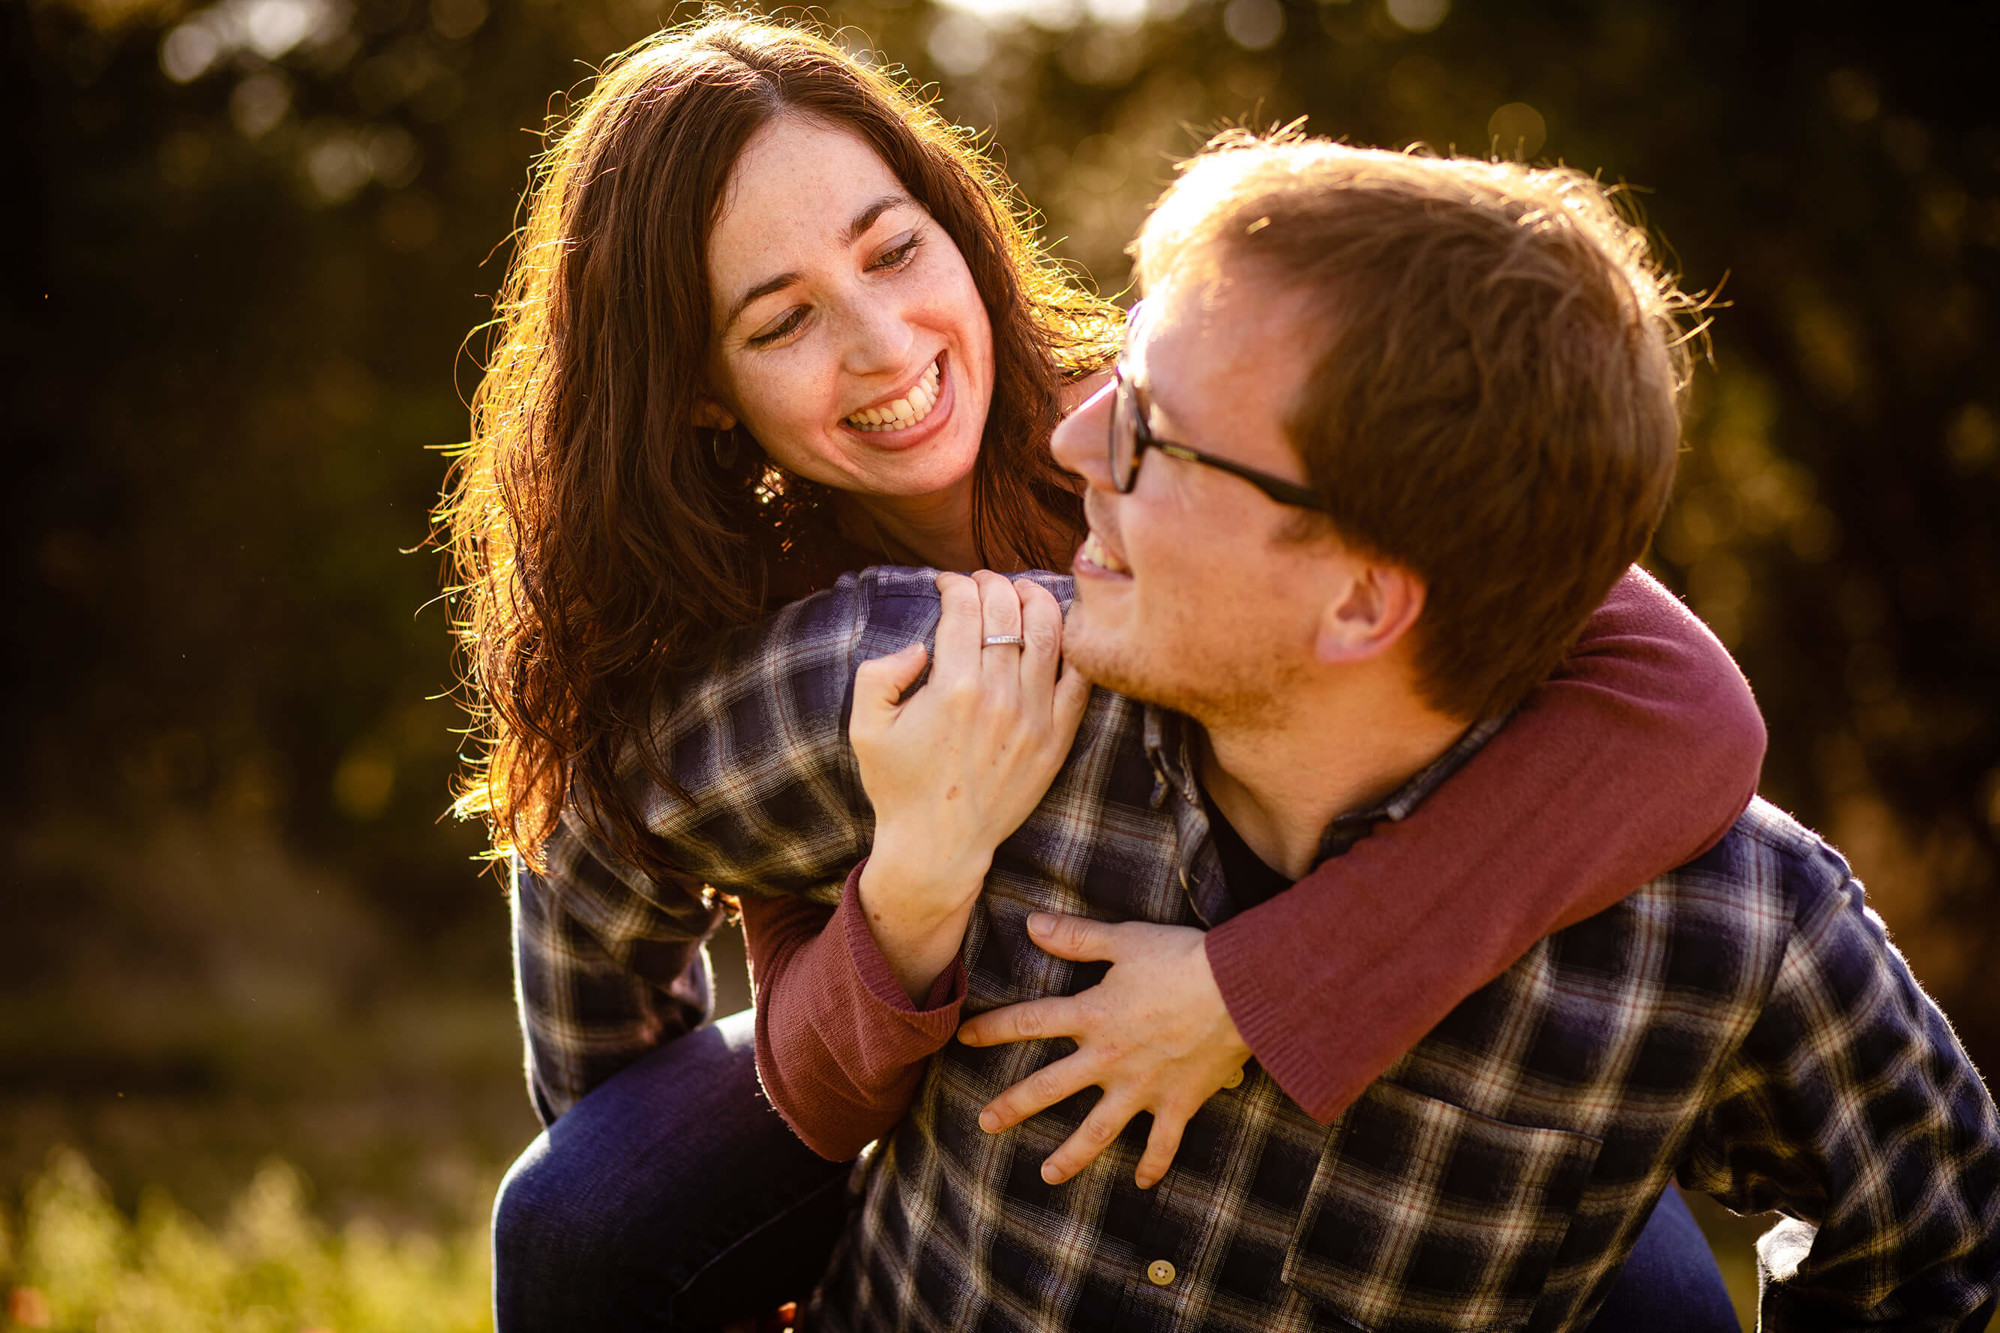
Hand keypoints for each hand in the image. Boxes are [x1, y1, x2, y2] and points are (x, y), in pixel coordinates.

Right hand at [849, 572, 1092, 998]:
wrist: (938, 846)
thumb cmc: (898, 784)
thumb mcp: (865, 727)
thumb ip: (878, 673)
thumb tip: (921, 645)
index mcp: (952, 687)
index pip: (966, 606)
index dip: (956, 583)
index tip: (947, 584)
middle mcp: (999, 696)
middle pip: (1009, 609)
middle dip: (992, 583)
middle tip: (981, 584)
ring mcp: (1035, 717)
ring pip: (1050, 631)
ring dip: (1036, 599)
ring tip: (1021, 593)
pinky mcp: (1057, 738)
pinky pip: (1079, 677)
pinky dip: (1072, 644)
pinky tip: (1056, 631)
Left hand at [957, 912, 1252, 1189]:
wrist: (1240, 991)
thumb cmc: (1183, 959)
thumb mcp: (1124, 940)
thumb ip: (1076, 937)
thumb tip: (1031, 925)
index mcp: (1092, 1016)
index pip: (1030, 1022)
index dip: (994, 1028)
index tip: (964, 1037)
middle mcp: (1108, 1059)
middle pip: (1049, 1087)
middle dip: (1013, 1105)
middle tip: (985, 1123)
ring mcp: (1142, 1088)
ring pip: (1097, 1130)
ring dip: (1071, 1155)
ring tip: (1047, 1174)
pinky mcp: (1177, 1103)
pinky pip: (1162, 1144)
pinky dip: (1153, 1164)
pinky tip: (1142, 1181)